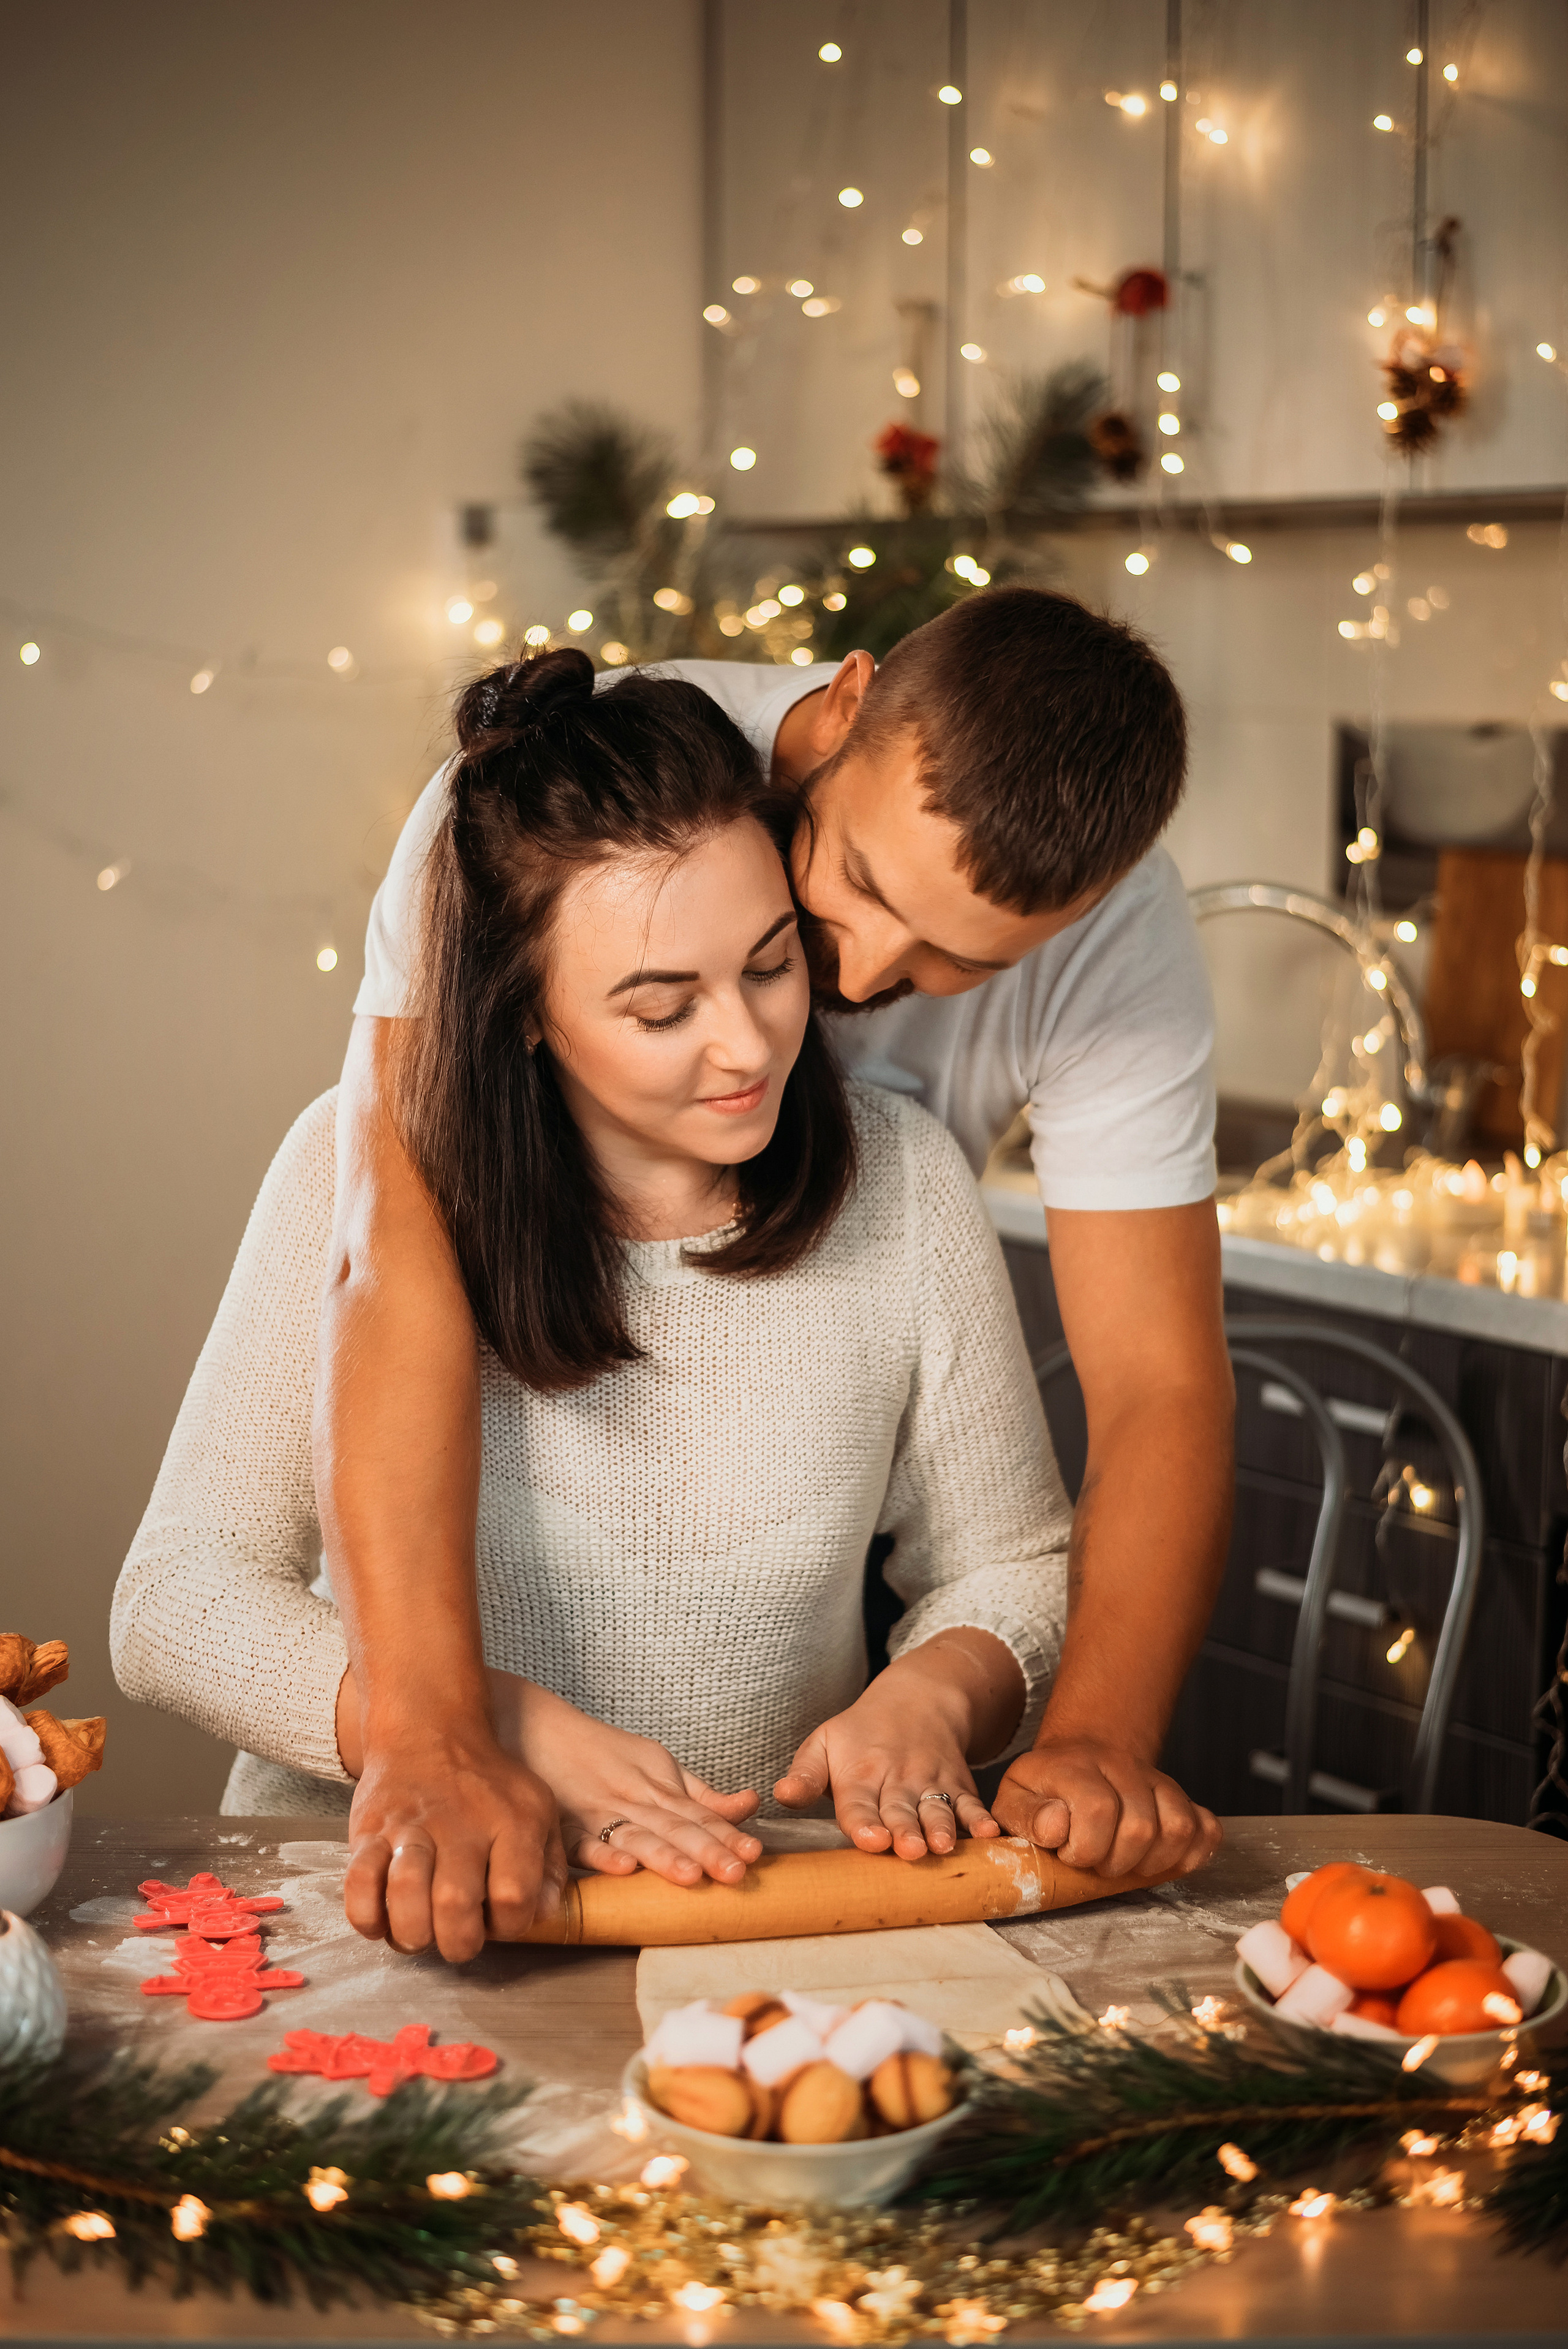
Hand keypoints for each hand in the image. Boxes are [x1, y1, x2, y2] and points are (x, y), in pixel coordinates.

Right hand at [343, 1729, 567, 1964]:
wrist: (428, 1731)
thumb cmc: (488, 1784)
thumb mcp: (536, 1810)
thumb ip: (549, 1866)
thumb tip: (544, 1914)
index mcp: (510, 1822)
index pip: (514, 1896)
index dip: (509, 1926)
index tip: (499, 1921)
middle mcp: (460, 1824)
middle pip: (456, 1904)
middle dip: (458, 1942)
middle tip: (457, 1938)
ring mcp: (410, 1828)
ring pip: (405, 1894)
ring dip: (413, 1932)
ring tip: (422, 1932)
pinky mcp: (369, 1832)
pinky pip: (357, 1885)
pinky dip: (367, 1916)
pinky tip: (383, 1921)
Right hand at [494, 1677, 762, 1888]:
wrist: (536, 1728)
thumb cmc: (601, 1753)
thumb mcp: (657, 1763)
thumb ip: (700, 1794)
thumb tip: (749, 1805)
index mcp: (657, 1785)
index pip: (700, 1814)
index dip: (727, 1835)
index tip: (755, 1855)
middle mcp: (633, 1800)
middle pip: (675, 1827)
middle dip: (707, 1850)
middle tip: (737, 1874)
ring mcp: (598, 1814)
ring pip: (637, 1836)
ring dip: (663, 1857)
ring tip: (690, 1877)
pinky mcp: (564, 1828)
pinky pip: (583, 1844)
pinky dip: (602, 1854)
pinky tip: (622, 1868)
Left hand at [774, 1640, 1009, 1859]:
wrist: (919, 1699)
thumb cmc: (862, 1733)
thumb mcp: (824, 1743)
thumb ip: (804, 1774)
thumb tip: (780, 1795)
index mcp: (860, 1774)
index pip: (858, 1803)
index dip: (864, 1823)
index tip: (870, 1840)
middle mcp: (898, 1780)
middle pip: (900, 1811)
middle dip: (905, 1832)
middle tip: (909, 1851)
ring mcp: (931, 1783)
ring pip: (937, 1808)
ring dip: (941, 1828)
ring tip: (943, 1845)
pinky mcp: (959, 1785)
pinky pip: (972, 1802)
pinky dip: (982, 1818)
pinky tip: (991, 1834)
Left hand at [992, 1739, 1220, 1878]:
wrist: (1080, 1755)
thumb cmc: (1044, 1789)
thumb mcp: (1014, 1799)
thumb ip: (1024, 1815)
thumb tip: (1057, 1826)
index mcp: (1075, 1767)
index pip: (1098, 1809)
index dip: (1084, 1848)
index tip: (1068, 1854)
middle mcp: (1121, 1767)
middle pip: (1141, 1826)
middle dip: (1115, 1862)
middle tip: (1097, 1862)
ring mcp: (1156, 1780)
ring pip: (1178, 1828)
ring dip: (1152, 1861)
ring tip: (1126, 1863)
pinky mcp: (1181, 1798)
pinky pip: (1207, 1828)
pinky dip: (1192, 1854)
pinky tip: (1163, 1861)